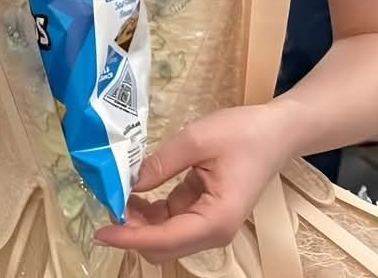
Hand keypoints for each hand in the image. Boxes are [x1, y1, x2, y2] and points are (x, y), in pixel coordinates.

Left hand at [94, 107, 286, 262]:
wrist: (276, 131)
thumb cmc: (243, 133)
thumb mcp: (198, 140)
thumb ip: (161, 163)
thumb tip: (129, 182)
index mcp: (216, 220)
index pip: (164, 239)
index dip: (130, 237)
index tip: (101, 230)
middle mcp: (213, 231)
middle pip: (163, 246)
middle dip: (132, 231)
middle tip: (105, 203)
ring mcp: (210, 224)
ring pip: (165, 236)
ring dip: (139, 222)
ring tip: (116, 193)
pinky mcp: (206, 212)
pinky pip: (172, 220)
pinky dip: (152, 211)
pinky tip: (135, 191)